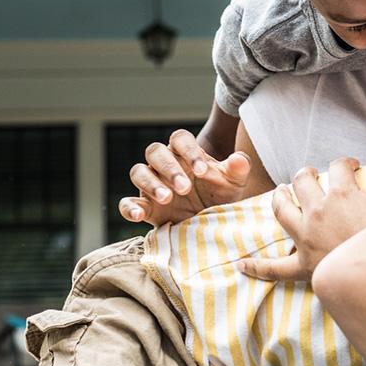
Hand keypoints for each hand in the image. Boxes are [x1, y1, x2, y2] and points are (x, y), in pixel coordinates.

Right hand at [119, 128, 250, 225]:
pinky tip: (138, 216)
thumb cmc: (222, 197)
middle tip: (185, 187)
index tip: (202, 171)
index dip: (188, 151)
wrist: (214, 226)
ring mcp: (151, 185)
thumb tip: (239, 159)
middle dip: (169, 168)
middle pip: (155, 152)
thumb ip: (237, 170)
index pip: (180, 139)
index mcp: (185, 154)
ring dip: (151, 183)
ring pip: (138, 172)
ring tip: (167, 198)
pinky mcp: (144, 208)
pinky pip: (126, 203)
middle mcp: (164, 165)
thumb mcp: (234, 185)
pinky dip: (129, 208)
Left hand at [236, 130, 365, 282]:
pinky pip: (275, 268)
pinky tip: (242, 265)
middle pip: (302, 182)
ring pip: (281, 210)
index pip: (338, 166)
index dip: (345, 163)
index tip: (353, 166)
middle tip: (310, 175)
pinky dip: (258, 267)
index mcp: (342, 192)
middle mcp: (319, 211)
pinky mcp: (303, 267)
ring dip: (279, 198)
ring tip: (280, 193)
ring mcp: (307, 238)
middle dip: (305, 175)